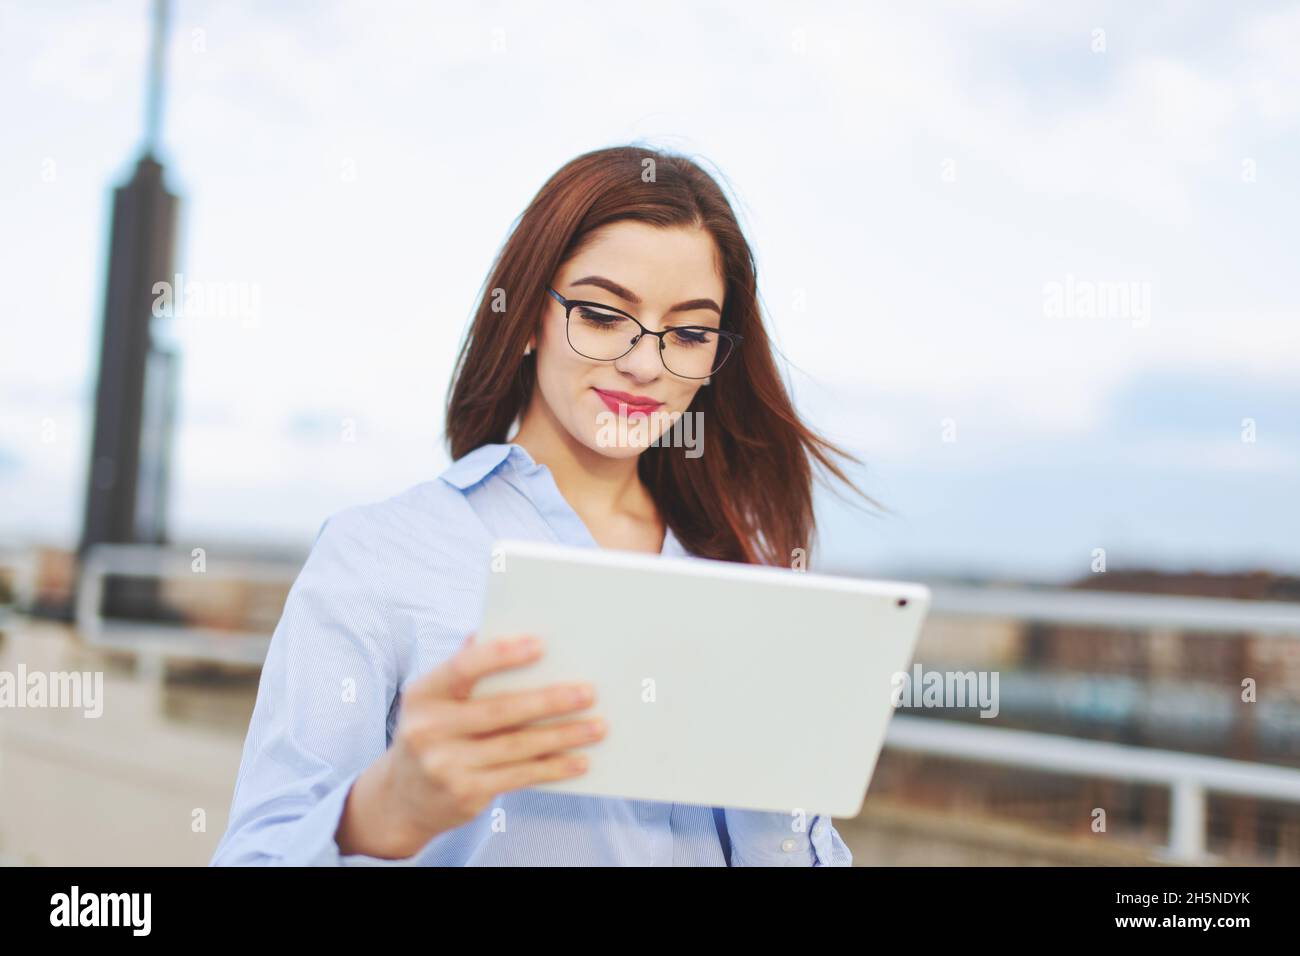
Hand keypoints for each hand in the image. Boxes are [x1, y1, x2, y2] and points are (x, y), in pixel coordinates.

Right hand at [336, 632, 604, 857]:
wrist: (402, 798)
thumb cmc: (434, 730)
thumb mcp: (436, 698)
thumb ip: (466, 666)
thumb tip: (501, 629)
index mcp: (423, 694)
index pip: (464, 667)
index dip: (502, 655)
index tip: (541, 645)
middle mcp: (428, 730)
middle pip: (501, 710)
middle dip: (550, 700)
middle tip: (589, 692)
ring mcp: (445, 765)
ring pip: (518, 746)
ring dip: (563, 736)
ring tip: (597, 726)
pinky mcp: (465, 794)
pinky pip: (520, 776)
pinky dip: (554, 767)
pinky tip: (579, 760)